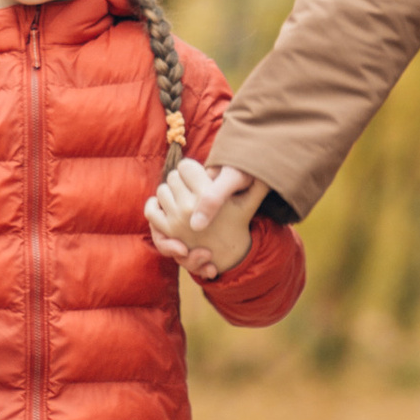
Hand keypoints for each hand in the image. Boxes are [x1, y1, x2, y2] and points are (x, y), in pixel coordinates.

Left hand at [148, 155, 255, 279]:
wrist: (227, 253)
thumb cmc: (238, 222)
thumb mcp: (248, 201)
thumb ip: (258, 182)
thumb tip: (268, 170)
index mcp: (208, 195)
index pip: (185, 166)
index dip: (191, 168)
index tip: (199, 176)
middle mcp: (190, 207)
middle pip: (172, 176)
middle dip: (181, 180)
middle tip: (192, 188)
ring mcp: (176, 220)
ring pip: (162, 190)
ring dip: (170, 192)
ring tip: (182, 196)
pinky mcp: (166, 231)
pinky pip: (151, 210)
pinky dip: (154, 205)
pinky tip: (164, 203)